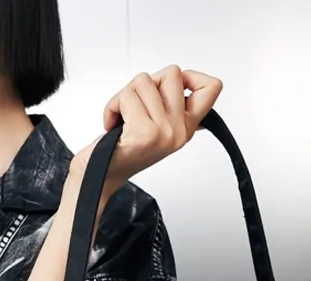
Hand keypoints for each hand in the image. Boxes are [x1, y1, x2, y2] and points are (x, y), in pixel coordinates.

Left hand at [69, 65, 222, 185]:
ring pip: (145, 81)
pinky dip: (112, 106)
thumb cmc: (121, 151)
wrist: (98, 177)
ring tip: (121, 118)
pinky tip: (112, 124)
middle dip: (146, 83)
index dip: (191, 76)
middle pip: (172, 73)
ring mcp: (164, 132)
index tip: (167, 89)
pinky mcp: (144, 133)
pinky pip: (127, 96)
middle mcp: (179, 131)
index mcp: (186, 128)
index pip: (212, 88)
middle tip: (135, 107)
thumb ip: (173, 107)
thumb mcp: (155, 128)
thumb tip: (187, 82)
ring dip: (124, 96)